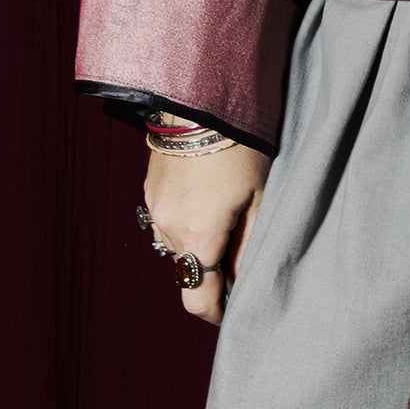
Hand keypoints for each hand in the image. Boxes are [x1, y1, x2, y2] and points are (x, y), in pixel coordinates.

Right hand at [143, 140, 270, 327]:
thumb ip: (249, 247)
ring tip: (230, 218)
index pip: (199, 298)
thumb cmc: (242, 143)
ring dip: (201, 244)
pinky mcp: (151, 188)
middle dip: (215, 271)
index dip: (217, 312)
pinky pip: (169, 220)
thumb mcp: (259, 197)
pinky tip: (211, 197)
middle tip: (243, 255)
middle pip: (191, 270)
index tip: (234, 311)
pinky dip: (188, 221)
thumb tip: (243, 282)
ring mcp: (155, 206)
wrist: (204, 96)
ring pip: (178, 245)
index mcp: (198, 235)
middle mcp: (168, 226)